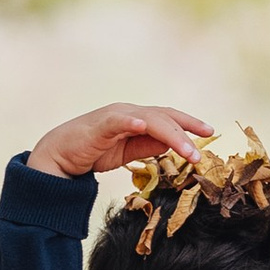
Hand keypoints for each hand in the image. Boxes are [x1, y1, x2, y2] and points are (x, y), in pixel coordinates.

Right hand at [28, 101, 215, 180]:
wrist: (60, 156)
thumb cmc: (93, 151)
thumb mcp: (128, 151)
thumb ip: (149, 146)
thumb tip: (173, 147)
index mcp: (137, 119)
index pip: (168, 118)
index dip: (189, 123)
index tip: (210, 132)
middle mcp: (129, 113)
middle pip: (164, 117)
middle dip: (187, 130)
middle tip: (204, 147)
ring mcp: (115, 116)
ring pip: (149, 120)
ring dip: (171, 134)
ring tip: (188, 150)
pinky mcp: (100, 126)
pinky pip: (118, 121)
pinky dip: (132, 121)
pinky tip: (143, 124)